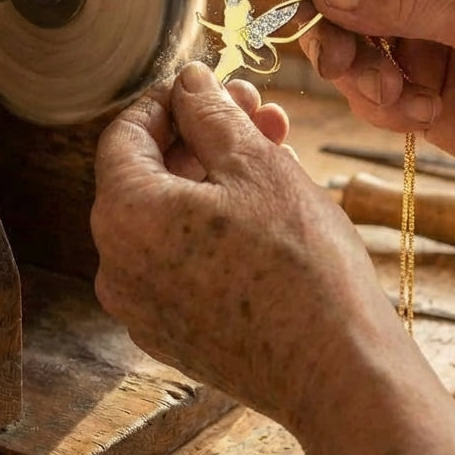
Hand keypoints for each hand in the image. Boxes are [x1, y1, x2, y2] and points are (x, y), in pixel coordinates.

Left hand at [92, 61, 398, 425]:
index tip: (206, 82)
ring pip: (168, 216)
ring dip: (214, 176)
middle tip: (256, 110)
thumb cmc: (300, 261)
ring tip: (275, 150)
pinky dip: (210, 225)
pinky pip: (178, 259)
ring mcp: (140, 306)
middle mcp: (116, 265)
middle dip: (203, 135)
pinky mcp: (170, 334)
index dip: (167, 99)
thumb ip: (210, 113)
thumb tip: (188, 81)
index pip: (125, 134)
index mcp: (124, 216)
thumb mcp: (256, 164)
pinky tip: (263, 206)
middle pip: (149, 175)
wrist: (338, 372)